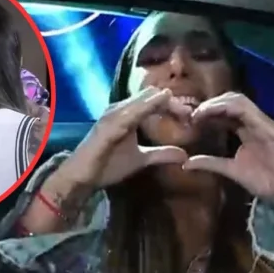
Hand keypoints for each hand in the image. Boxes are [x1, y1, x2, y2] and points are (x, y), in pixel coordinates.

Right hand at [58, 87, 190, 188]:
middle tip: (190, 113)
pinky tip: (158, 104)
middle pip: (150, 95)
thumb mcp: (141, 159)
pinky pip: (128, 114)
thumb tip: (184, 155)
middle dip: (171, 102)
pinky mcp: (107, 127)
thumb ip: (160, 154)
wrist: (83, 177)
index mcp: (128, 114)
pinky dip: (144, 108)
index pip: (154, 99)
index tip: (189, 115)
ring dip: (161, 102)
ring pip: (141, 100)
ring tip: (181, 108)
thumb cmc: (108, 165)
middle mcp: (120, 109)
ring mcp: (113, 116)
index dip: (172, 104)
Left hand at [183, 92, 273, 200]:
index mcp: (245, 128)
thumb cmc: (262, 179)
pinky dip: (229, 108)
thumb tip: (186, 163)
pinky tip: (214, 113)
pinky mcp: (268, 128)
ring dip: (216, 103)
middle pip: (230, 99)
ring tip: (200, 112)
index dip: (207, 110)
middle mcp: (254, 120)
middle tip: (192, 114)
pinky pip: (248, 111)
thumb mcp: (230, 169)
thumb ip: (210, 163)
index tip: (190, 118)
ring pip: (238, 100)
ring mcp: (262, 122)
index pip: (225, 110)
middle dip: (210, 103)